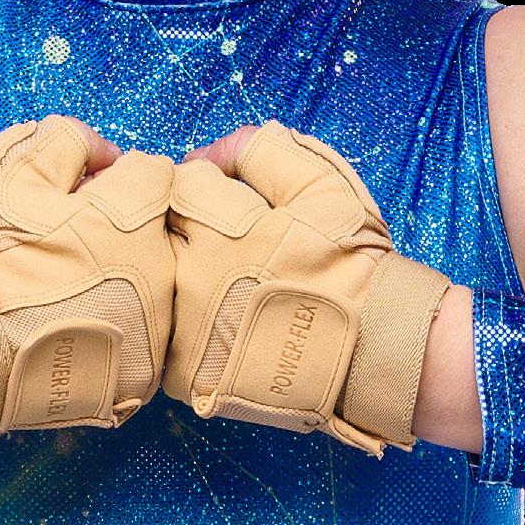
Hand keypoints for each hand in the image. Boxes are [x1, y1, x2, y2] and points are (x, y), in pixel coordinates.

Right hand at [0, 117, 179, 450]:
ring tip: (78, 291)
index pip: (156, 175)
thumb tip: (106, 153)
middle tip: (79, 247)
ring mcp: (158, 328)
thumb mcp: (11, 168)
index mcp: (135, 215)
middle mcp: (161, 272)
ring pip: (164, 285)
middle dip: (131, 230)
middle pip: (165, 231)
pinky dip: (125, 328)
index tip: (88, 198)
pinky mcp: (147, 371)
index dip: (118, 180)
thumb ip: (67, 140)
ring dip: (133, 280)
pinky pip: (150, 336)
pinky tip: (82, 328)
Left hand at [162, 122, 451, 456]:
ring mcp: (183, 330)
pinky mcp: (181, 372)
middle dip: (188, 230)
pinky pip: (157, 333)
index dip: (209, 188)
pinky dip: (177, 324)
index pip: (182, 184)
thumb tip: (209, 153)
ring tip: (226, 288)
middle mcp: (192, 278)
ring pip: (154, 283)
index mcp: (221, 226)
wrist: (371, 352)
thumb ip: (265, 152)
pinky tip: (217, 325)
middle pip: (159, 232)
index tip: (238, 208)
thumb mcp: (323, 186)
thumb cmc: (350, 265)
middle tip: (233, 249)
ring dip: (177, 276)